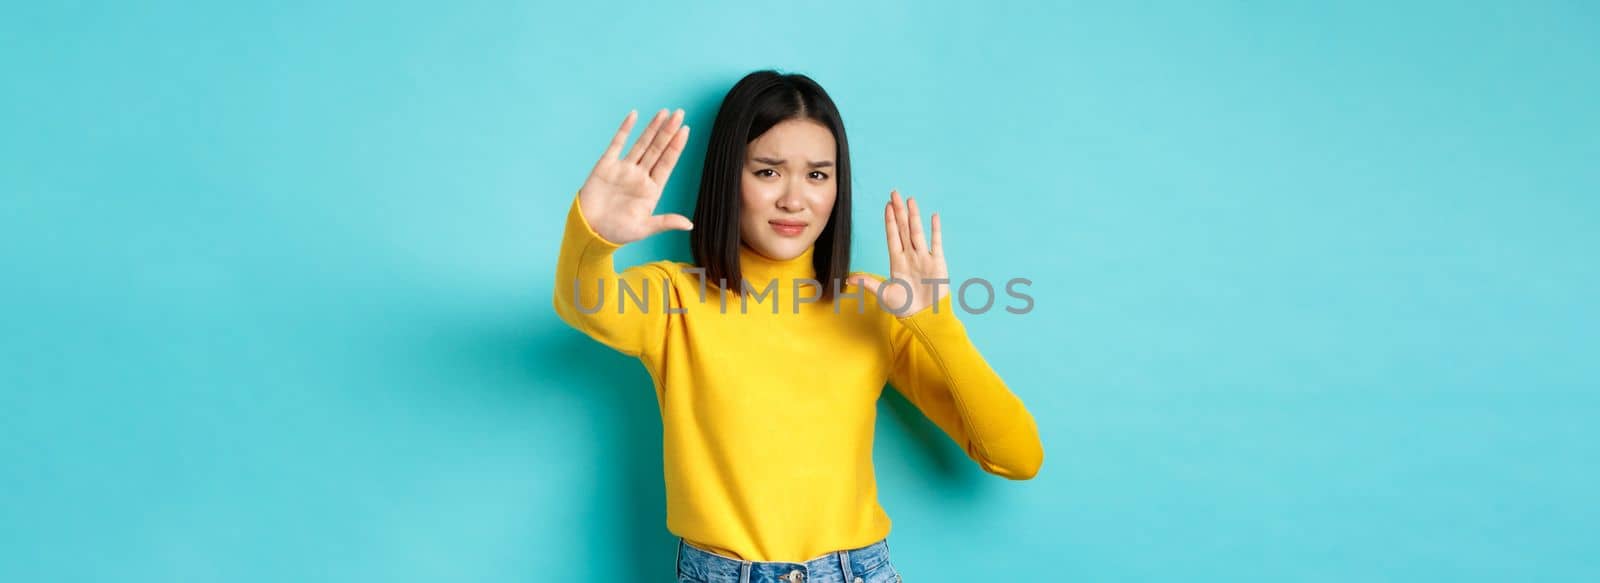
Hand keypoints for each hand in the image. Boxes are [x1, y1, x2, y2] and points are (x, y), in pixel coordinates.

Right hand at [577, 108, 692, 244]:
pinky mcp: (606, 166)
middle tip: (680, 113)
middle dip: (668, 131)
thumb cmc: (617, 232)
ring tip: (664, 112)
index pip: (667, 163)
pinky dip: (625, 129)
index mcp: (651, 189)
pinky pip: (617, 144)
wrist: (589, 231)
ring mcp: (624, 169)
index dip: (676, 147)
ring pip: (642, 144)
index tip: (685, 130)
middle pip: (658, 149)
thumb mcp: (644, 228)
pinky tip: (634, 115)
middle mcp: (640, 176)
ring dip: (652, 128)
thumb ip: (665, 222)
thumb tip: (690, 224)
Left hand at [848, 189, 948, 317]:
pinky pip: (936, 242)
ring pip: (917, 232)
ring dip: (914, 216)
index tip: (886, 206)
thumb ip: (868, 283)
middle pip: (903, 228)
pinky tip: (933, 216)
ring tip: (910, 200)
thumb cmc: (905, 307)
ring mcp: (923, 257)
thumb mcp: (884, 294)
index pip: (892, 236)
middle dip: (899, 211)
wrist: (924, 317)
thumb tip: (848, 280)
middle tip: (895, 193)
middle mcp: (910, 256)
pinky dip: (935, 230)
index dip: (889, 221)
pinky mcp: (937, 262)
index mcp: (897, 261)